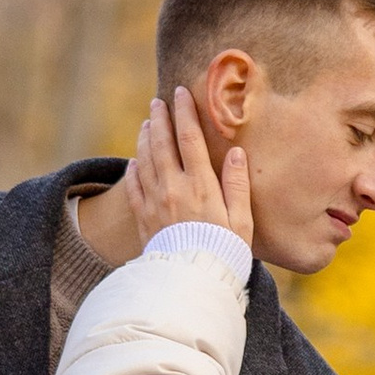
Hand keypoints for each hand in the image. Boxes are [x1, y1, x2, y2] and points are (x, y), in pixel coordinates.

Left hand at [126, 85, 252, 251]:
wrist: (191, 281)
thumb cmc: (224, 251)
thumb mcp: (241, 219)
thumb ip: (237, 184)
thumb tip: (235, 153)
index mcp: (200, 184)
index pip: (190, 138)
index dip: (185, 113)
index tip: (181, 94)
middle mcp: (173, 188)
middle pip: (162, 143)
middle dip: (159, 118)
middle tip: (157, 102)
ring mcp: (154, 202)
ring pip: (144, 160)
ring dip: (144, 138)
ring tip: (146, 123)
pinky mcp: (143, 218)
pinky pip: (134, 186)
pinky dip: (133, 169)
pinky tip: (135, 161)